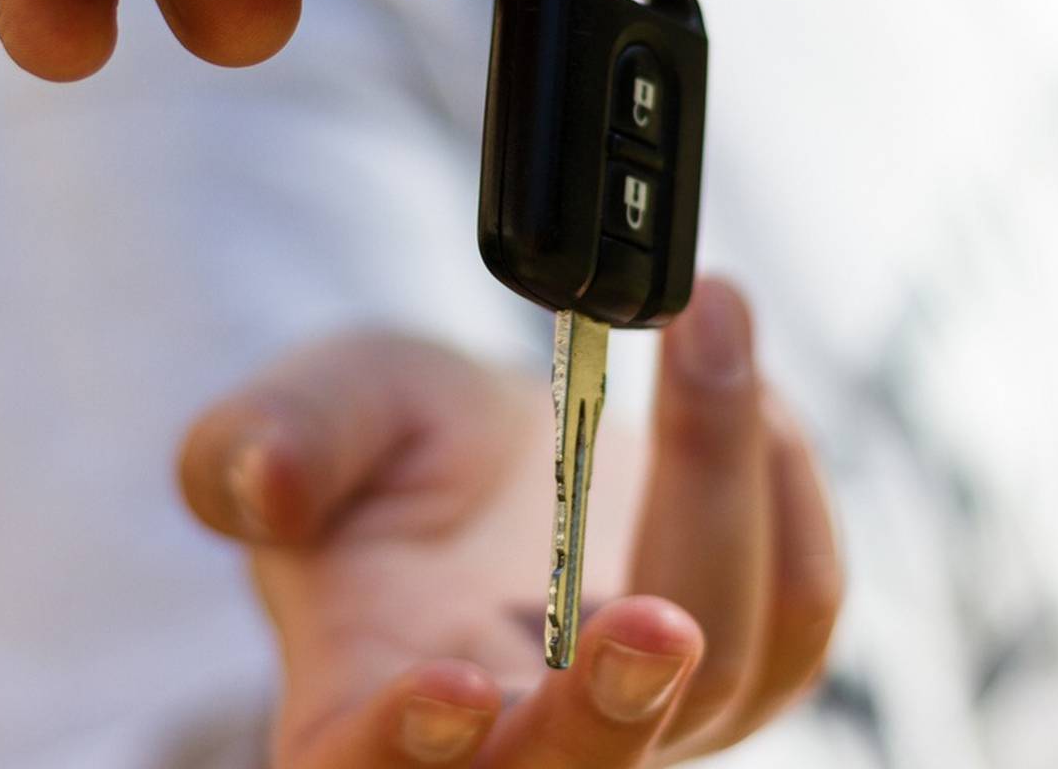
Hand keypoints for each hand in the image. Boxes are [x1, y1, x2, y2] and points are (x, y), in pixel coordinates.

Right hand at [179, 281, 841, 765]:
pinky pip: (794, 614)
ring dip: (726, 499)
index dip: (406, 746)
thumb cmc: (387, 446)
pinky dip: (786, 489)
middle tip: (653, 624)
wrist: (491, 452)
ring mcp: (640, 715)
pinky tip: (743, 387)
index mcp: (366, 697)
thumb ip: (268, 440)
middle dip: (614, 708)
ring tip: (709, 329)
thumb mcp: (312, 408)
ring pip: (719, 678)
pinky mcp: (733, 666)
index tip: (447, 681)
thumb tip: (263, 477)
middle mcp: (512, 737)